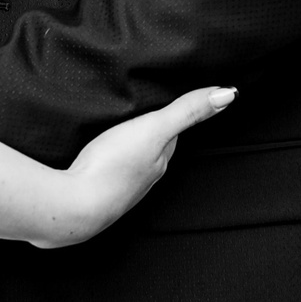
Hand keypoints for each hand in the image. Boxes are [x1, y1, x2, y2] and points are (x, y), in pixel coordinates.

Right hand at [46, 86, 236, 247]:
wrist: (73, 206)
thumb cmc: (112, 168)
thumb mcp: (154, 129)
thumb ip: (186, 111)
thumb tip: (227, 95)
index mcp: (159, 160)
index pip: (173, 133)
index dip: (174, 114)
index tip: (175, 98)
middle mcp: (143, 175)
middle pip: (152, 147)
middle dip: (151, 129)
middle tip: (147, 107)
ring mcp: (118, 184)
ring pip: (130, 158)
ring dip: (127, 143)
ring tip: (122, 126)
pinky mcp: (93, 187)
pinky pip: (107, 166)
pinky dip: (107, 156)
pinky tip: (98, 151)